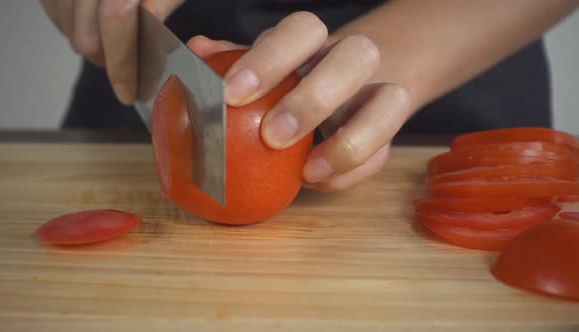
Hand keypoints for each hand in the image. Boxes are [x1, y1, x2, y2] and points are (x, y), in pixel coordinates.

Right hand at [40, 0, 183, 104]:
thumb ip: (162, 5)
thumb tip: (155, 51)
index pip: (117, 20)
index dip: (123, 64)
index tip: (128, 91)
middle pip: (85, 34)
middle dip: (107, 62)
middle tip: (126, 71)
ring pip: (66, 26)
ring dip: (90, 45)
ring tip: (113, 45)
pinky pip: (52, 9)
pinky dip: (72, 25)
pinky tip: (93, 25)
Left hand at [187, 12, 410, 190]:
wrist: (346, 91)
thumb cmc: (286, 84)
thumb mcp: (259, 70)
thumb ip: (230, 63)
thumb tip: (195, 54)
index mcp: (313, 43)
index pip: (301, 30)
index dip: (270, 59)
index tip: (231, 96)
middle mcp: (350, 61)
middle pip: (356, 55)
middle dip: (314, 97)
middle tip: (272, 138)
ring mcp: (377, 94)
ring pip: (392, 101)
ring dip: (349, 142)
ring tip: (306, 172)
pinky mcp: (389, 134)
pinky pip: (384, 152)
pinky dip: (351, 171)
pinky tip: (315, 182)